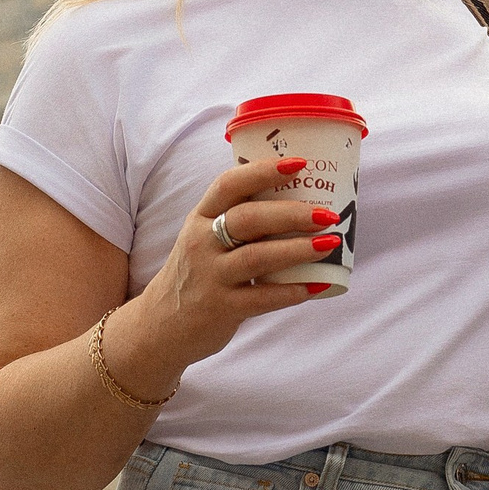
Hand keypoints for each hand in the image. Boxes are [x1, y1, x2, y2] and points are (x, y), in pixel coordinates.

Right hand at [102, 156, 337, 398]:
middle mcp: (201, 243)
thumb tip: (298, 200)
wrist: (159, 325)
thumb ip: (237, 221)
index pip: (229, 184)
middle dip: (291, 213)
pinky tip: (316, 285)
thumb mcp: (203, 238)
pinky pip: (262, 298)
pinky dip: (291, 292)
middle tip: (326, 214)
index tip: (299, 163)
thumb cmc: (195, 273)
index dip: (264, 171)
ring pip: (257, 257)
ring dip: (298, 249)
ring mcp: (210, 276)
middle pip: (248, 219)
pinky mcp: (220, 308)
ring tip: (329, 244)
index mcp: (200, 217)